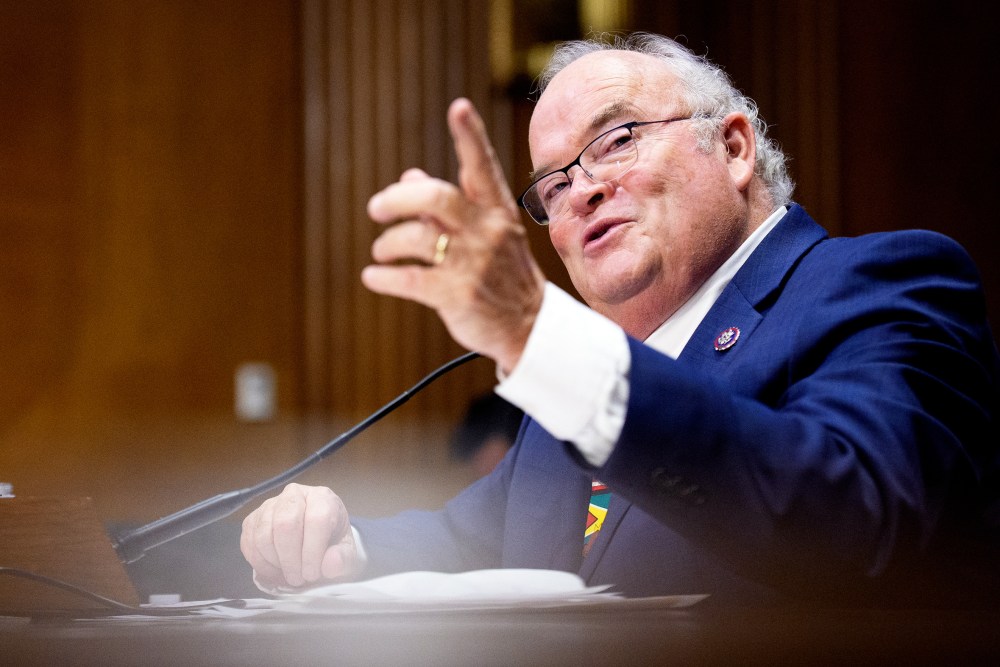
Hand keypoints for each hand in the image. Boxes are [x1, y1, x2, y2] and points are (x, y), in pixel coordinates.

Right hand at [240, 483, 360, 590]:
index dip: (312, 552)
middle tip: (298, 579)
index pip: (316, 520)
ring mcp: (270, 505)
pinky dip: (259, 563)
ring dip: (275, 562)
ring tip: (288, 575)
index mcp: (323, 498)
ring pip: (263, 534)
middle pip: (285, 524)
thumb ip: (343, 559)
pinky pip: (248, 542)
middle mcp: (295, 494)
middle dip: (290, 559)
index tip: (312, 574)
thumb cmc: (332, 544)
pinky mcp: (252, 519)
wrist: (315, 538)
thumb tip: (330, 564)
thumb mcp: (346, 554)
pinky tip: (274, 571)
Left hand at [362, 98, 545, 372]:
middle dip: (397, 199)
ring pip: (418, 240)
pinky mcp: (458, 296)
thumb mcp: (486, 233)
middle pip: (437, 199)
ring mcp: (475, 264)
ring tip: (381, 251)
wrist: (528, 325)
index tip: (459, 107)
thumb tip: (409, 175)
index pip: (483, 167)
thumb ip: (449, 204)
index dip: (470, 136)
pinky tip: (373, 277)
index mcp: (496, 210)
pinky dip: (383, 277)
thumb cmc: (501, 272)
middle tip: (376, 208)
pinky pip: (409, 279)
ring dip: (388, 244)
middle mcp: (488, 232)